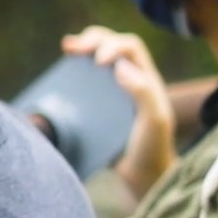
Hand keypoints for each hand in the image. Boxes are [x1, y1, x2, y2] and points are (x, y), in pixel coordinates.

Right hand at [63, 26, 176, 200]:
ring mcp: (114, 93)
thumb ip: (143, 92)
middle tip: (71, 47)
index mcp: (146, 79)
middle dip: (93, 40)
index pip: (129, 47)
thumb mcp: (154, 121)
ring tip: (67, 49)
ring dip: (83, 50)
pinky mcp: (99, 108)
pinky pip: (87, 82)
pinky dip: (75, 72)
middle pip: (113, 46)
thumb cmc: (151, 149)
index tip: (96, 62)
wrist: (144, 177)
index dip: (111, 45)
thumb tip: (119, 67)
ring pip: (98, 60)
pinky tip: (63, 75)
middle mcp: (131, 80)